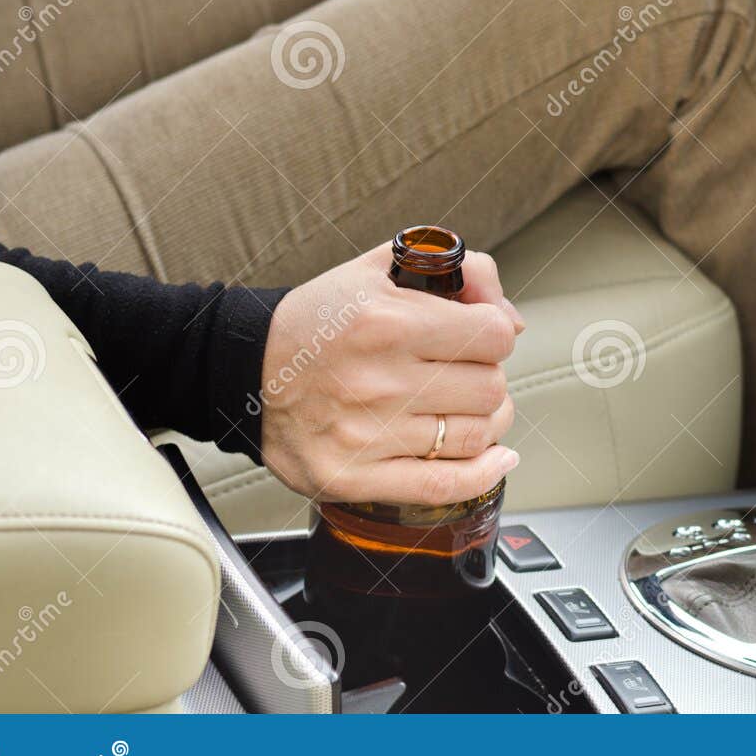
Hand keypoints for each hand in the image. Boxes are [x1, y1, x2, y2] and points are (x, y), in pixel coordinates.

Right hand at [257, 242, 525, 505]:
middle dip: (488, 377)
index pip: (493, 336)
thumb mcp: (379, 270)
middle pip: (490, 388)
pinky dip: (484, 474)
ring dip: (486, 422)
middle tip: (465, 374)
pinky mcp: (352, 477)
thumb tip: (512, 319)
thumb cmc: (317, 320)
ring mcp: (366, 434)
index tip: (479, 337)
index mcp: (387, 323)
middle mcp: (379, 381)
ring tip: (465, 409)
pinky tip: (496, 459)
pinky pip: (444, 484)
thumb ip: (456, 270)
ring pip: (475, 435)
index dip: (496, 334)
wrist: (244, 369)